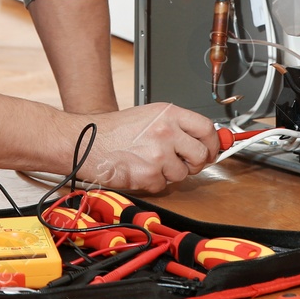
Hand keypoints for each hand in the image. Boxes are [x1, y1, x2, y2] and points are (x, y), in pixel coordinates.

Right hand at [75, 103, 218, 192]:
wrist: (86, 142)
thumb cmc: (114, 130)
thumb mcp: (149, 116)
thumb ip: (176, 126)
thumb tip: (203, 139)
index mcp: (168, 113)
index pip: (206, 128)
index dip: (212, 142)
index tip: (211, 149)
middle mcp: (166, 132)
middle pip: (200, 154)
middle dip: (195, 163)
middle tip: (184, 162)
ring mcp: (158, 154)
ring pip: (183, 173)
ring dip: (171, 173)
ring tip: (152, 163)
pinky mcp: (149, 174)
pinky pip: (164, 185)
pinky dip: (154, 182)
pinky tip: (140, 170)